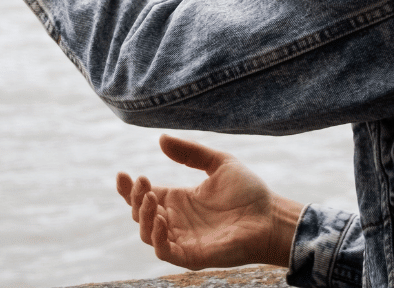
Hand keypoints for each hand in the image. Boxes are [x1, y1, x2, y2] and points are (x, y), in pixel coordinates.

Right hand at [115, 135, 304, 270]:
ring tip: (150, 198)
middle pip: (139, 213)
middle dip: (134, 198)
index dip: (127, 188)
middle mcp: (176, 220)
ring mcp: (182, 239)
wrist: (271, 217)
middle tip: (142, 182)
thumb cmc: (249, 192)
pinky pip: (163, 251)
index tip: (122, 174)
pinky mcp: (191, 256)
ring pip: (146, 233)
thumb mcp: (218, 163)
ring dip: (142, 216)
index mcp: (179, 200)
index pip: (143, 195)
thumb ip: (190, 153)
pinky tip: (162, 218)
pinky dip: (156, 237)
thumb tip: (160, 138)